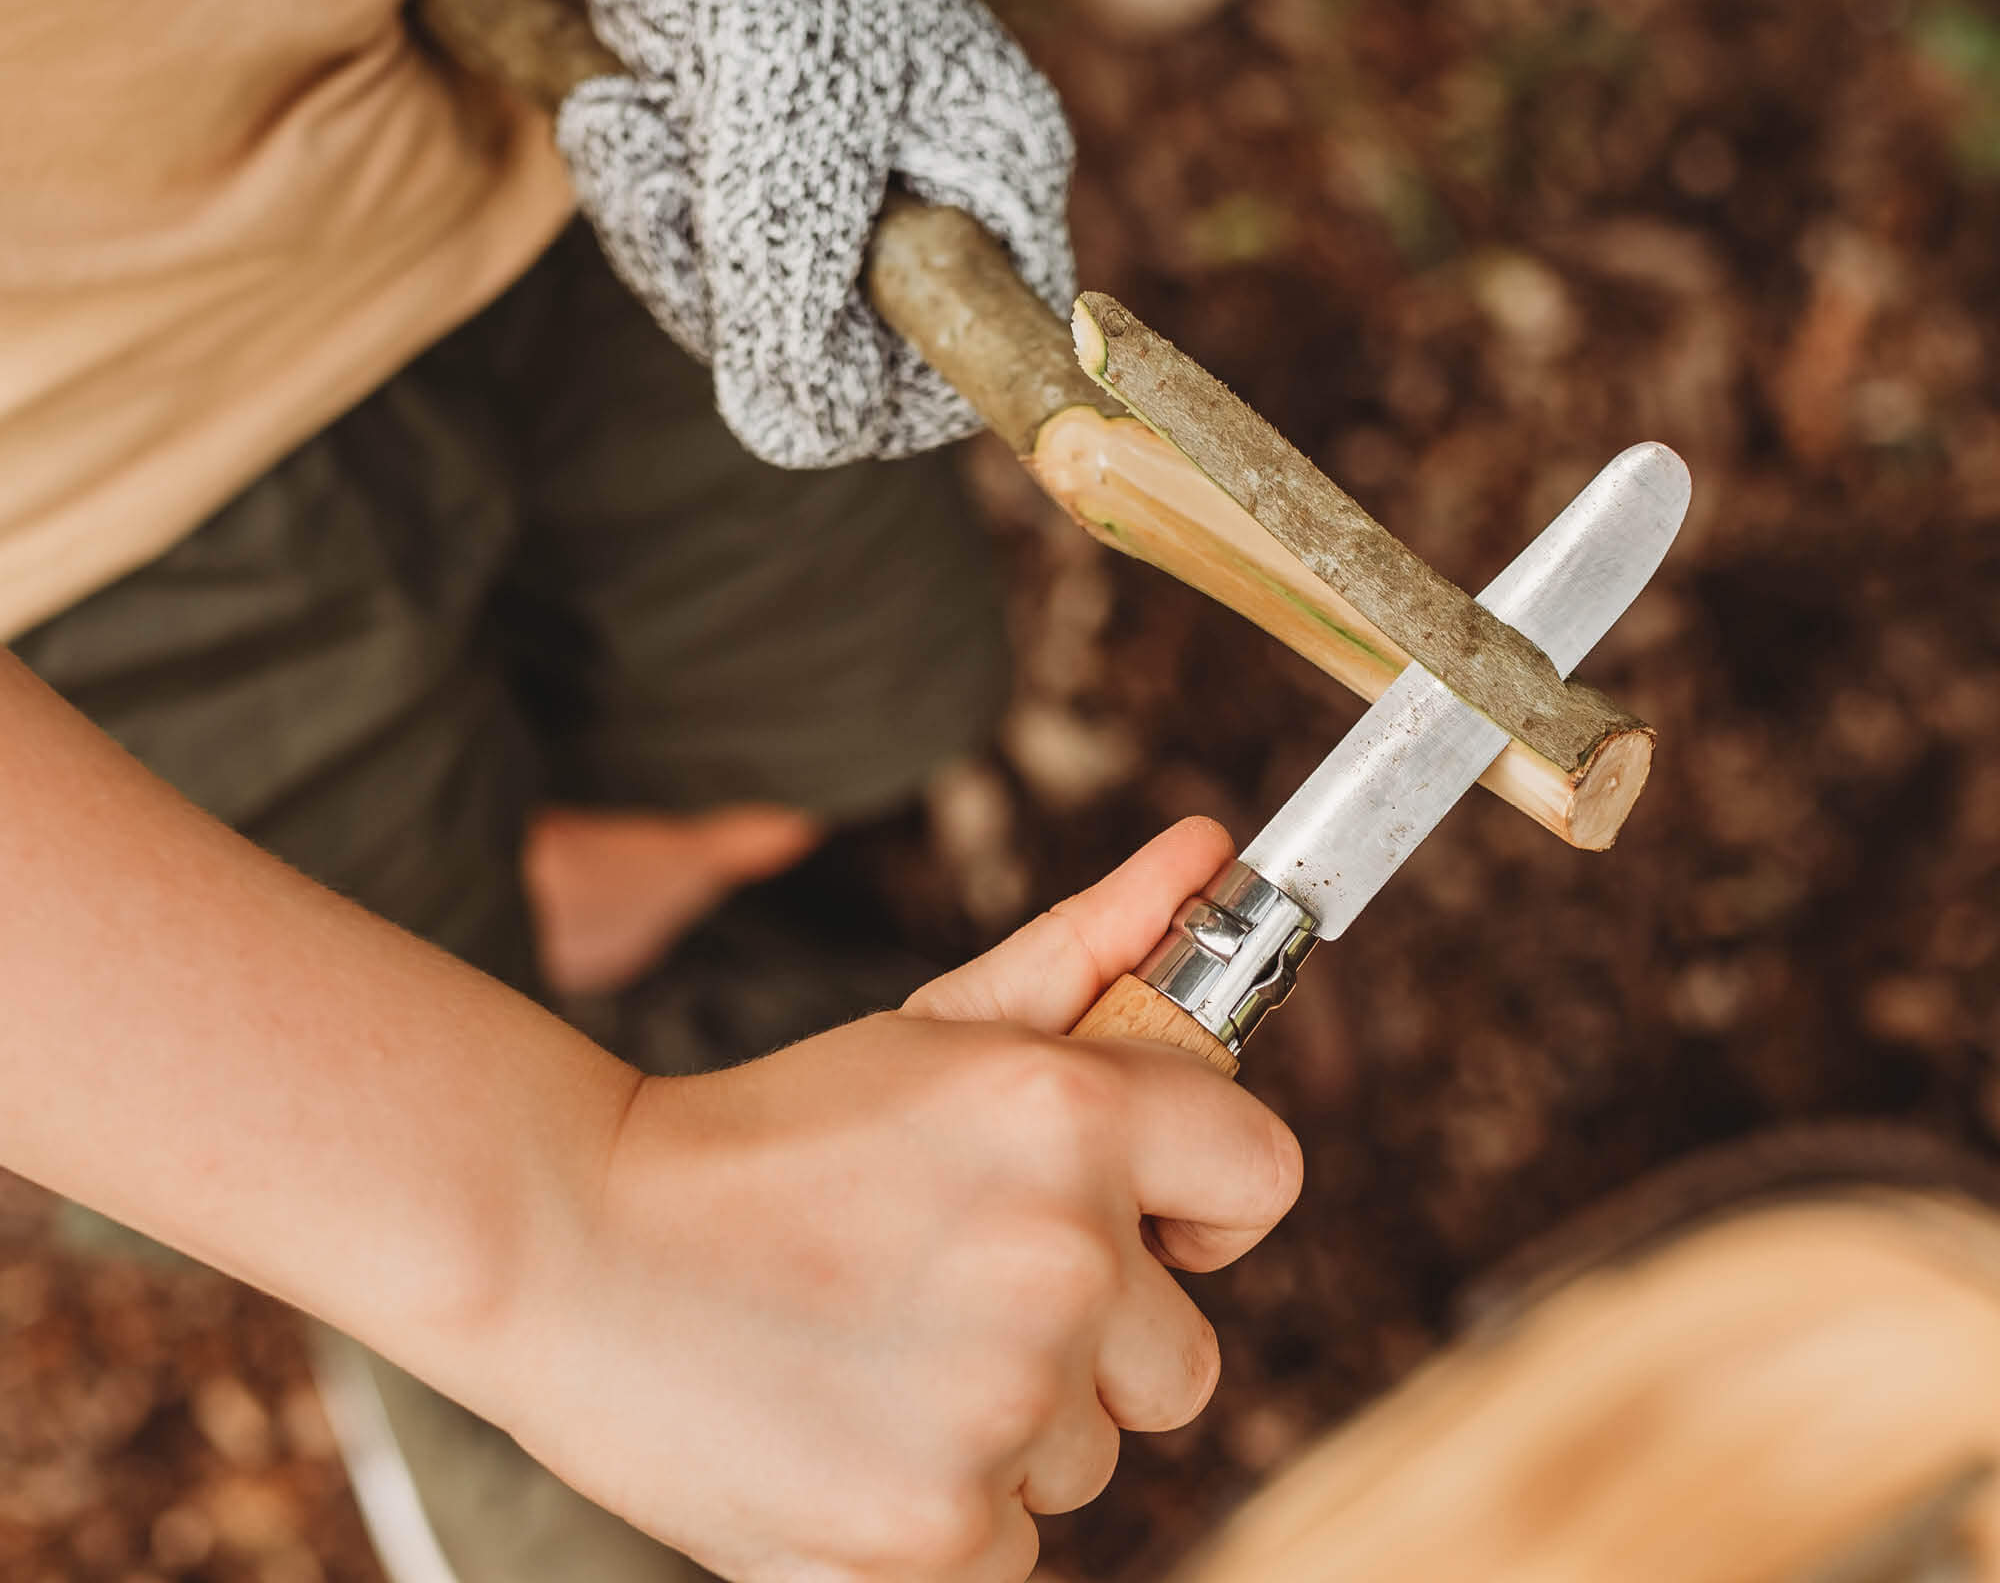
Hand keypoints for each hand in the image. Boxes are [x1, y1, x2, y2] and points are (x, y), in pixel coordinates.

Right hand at [478, 818, 1301, 1582]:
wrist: (574, 1245)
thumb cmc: (772, 1133)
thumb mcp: (937, 1030)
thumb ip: (1091, 944)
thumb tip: (1209, 848)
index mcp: (1066, 1114)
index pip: (1267, 1173)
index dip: (1213, 1200)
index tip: (1159, 1220)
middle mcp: (1056, 1259)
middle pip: (1185, 1356)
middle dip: (1096, 1333)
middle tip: (955, 1284)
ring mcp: (998, 1409)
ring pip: (1091, 1452)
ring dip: (1014, 1420)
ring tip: (882, 1348)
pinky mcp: (934, 1538)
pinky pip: (1017, 1542)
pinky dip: (949, 1507)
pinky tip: (855, 1425)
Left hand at [538, 0, 1075, 469]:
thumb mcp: (783, 147)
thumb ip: (796, 305)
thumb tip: (791, 431)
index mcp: (994, 193)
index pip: (965, 373)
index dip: (872, 393)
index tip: (786, 354)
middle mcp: (931, 212)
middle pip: (834, 360)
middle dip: (726, 292)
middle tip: (677, 193)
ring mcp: (842, 201)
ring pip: (746, 317)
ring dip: (662, 234)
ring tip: (635, 124)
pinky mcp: (759, 183)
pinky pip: (695, 262)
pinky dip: (643, 199)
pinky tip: (626, 113)